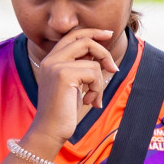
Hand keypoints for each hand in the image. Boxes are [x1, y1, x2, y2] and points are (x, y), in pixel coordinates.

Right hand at [25, 28, 118, 147]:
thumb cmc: (64, 111)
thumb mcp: (74, 85)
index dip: (92, 32)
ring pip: (93, 62)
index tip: (108, 34)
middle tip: (114, 69)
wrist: (50, 130)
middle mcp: (51, 59)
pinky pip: (94, 74)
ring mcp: (55, 66)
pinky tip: (88, 102)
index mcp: (51, 60)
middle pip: (85, 40)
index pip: (73, 36)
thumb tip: (101, 57)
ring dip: (99, 84)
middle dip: (104, 54)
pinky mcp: (63, 75)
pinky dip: (97, 89)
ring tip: (92, 98)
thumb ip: (82, 68)